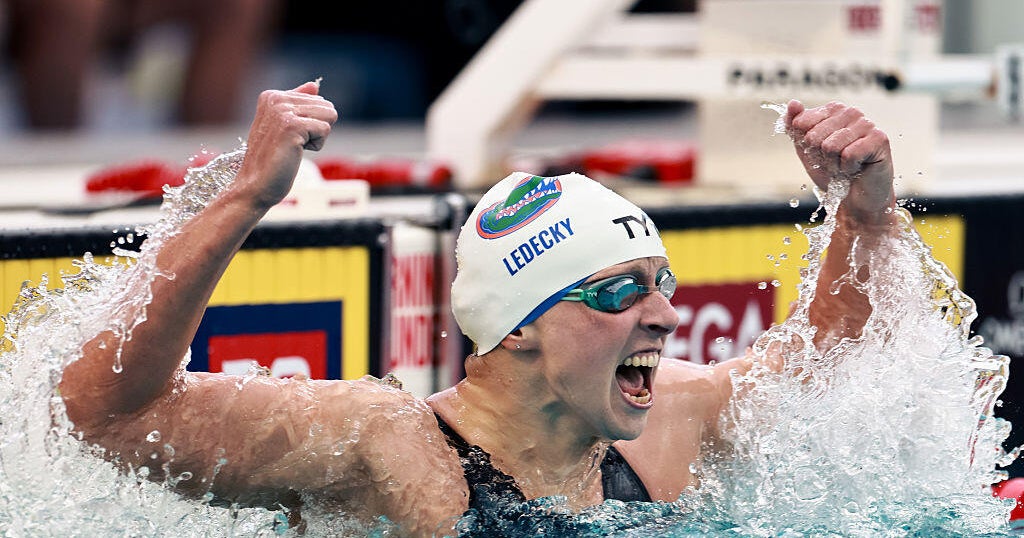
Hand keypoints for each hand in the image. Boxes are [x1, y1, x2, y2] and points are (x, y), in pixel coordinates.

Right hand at [236, 81, 338, 209]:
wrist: (255, 186)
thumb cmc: (272, 160)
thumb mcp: (284, 126)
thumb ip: (298, 103)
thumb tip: (315, 85)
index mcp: (272, 96)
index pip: (318, 99)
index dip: (311, 123)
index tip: (287, 136)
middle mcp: (276, 98)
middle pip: (327, 106)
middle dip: (317, 128)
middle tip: (292, 144)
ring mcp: (283, 111)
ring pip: (329, 115)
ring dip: (317, 137)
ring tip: (293, 147)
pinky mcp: (292, 126)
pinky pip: (325, 129)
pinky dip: (316, 146)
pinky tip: (295, 152)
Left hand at [785, 100, 895, 224]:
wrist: (854, 198)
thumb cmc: (832, 171)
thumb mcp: (806, 149)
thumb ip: (795, 126)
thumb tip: (793, 103)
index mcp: (833, 110)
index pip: (801, 122)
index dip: (806, 146)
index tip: (819, 153)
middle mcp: (851, 112)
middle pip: (814, 136)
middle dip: (820, 157)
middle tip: (835, 162)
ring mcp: (867, 124)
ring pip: (830, 146)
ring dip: (834, 164)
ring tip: (846, 166)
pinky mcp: (879, 139)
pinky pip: (848, 154)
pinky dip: (848, 168)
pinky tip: (858, 168)